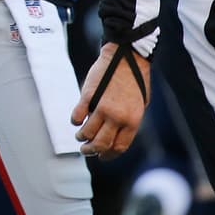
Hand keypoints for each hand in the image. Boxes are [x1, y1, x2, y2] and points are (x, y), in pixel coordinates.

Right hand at [71, 43, 150, 160]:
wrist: (127, 58)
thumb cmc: (135, 81)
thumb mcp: (138, 106)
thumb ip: (127, 121)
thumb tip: (114, 134)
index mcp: (132, 121)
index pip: (118, 147)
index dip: (108, 155)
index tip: (102, 156)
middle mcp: (117, 118)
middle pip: (101, 144)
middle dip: (91, 151)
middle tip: (86, 151)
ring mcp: (102, 107)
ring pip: (87, 132)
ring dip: (81, 137)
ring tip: (80, 136)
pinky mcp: (88, 96)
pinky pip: (78, 115)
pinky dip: (75, 121)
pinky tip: (76, 121)